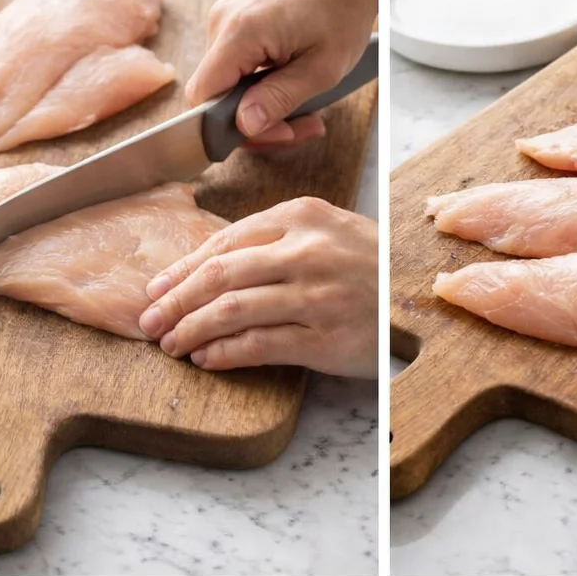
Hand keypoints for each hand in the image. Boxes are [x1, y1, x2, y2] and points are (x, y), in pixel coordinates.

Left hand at [138, 196, 377, 375]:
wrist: (426, 298)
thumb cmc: (375, 268)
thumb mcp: (331, 232)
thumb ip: (278, 239)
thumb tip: (209, 264)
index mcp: (304, 216)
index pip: (225, 242)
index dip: (182, 268)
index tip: (156, 288)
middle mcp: (308, 252)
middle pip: (219, 276)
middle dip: (174, 302)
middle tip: (149, 322)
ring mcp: (317, 296)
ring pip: (232, 311)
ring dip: (191, 331)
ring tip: (171, 345)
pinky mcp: (326, 338)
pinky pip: (259, 345)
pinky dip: (225, 354)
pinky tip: (206, 359)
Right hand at [186, 0, 376, 147]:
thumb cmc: (342, 11)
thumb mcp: (320, 70)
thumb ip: (277, 100)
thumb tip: (244, 127)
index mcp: (239, 31)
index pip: (203, 96)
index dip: (230, 128)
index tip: (272, 134)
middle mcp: (222, 21)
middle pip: (217, 95)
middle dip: (257, 123)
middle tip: (300, 129)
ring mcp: (227, 18)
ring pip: (229, 85)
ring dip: (264, 107)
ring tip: (306, 113)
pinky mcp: (236, 20)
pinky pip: (237, 67)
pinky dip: (262, 86)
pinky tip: (293, 89)